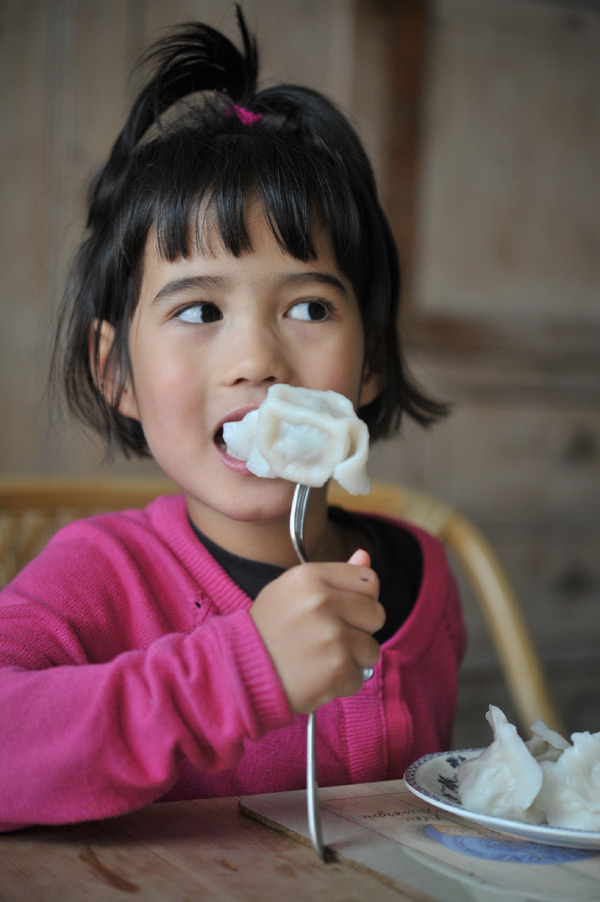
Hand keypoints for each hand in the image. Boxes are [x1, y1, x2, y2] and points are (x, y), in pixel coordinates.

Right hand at [250, 550, 383, 713]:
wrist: (240, 671)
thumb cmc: (268, 630)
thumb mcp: (293, 590)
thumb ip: (334, 573)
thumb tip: (364, 554)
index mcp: (310, 576)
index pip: (368, 580)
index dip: (359, 598)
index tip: (340, 610)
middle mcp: (322, 601)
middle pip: (376, 614)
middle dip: (359, 629)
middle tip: (327, 637)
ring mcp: (332, 636)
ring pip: (371, 648)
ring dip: (351, 658)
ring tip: (320, 657)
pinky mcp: (337, 668)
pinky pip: (360, 675)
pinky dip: (342, 681)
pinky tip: (318, 675)